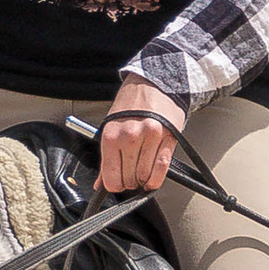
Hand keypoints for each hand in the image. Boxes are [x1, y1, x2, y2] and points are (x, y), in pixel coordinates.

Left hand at [99, 76, 184, 196]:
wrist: (155, 83)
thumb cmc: (131, 104)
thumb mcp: (111, 127)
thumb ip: (106, 158)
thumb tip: (100, 184)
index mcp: (111, 136)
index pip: (111, 178)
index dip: (115, 186)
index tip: (118, 184)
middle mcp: (130, 138)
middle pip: (129, 179)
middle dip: (130, 183)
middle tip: (130, 177)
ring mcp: (150, 138)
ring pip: (145, 177)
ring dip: (143, 181)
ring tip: (141, 175)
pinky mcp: (168, 139)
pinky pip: (162, 169)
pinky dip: (156, 179)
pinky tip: (152, 178)